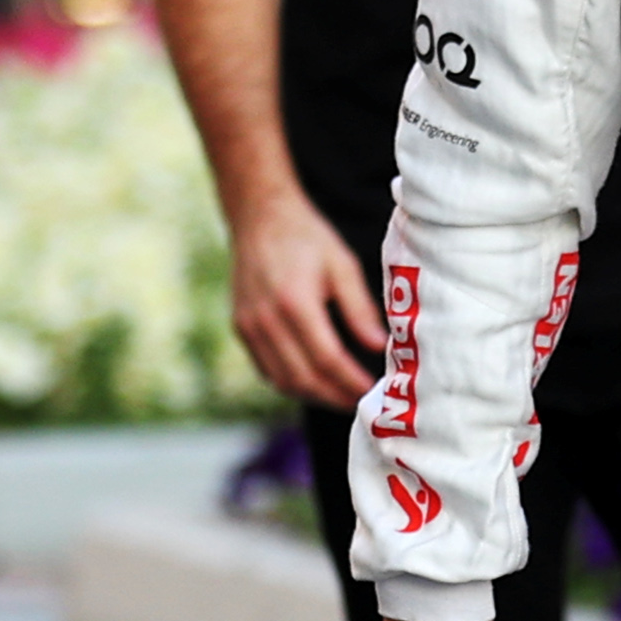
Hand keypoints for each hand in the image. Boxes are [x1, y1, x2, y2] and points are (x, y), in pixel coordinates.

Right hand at [225, 185, 383, 405]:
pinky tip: (314, 381)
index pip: (327, 359)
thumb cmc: (305, 237)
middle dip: (335, 397)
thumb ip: (360, 309)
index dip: (351, 382)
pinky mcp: (241, 328)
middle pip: (303, 378)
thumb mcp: (342, 265)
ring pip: (283, 380)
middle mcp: (266, 320)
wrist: (259, 216)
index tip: (372, 393)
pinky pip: (267, 369)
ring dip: (314, 395)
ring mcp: (249, 327)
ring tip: (341, 397)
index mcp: (295, 302)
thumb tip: (379, 346)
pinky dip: (291, 382)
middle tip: (360, 403)